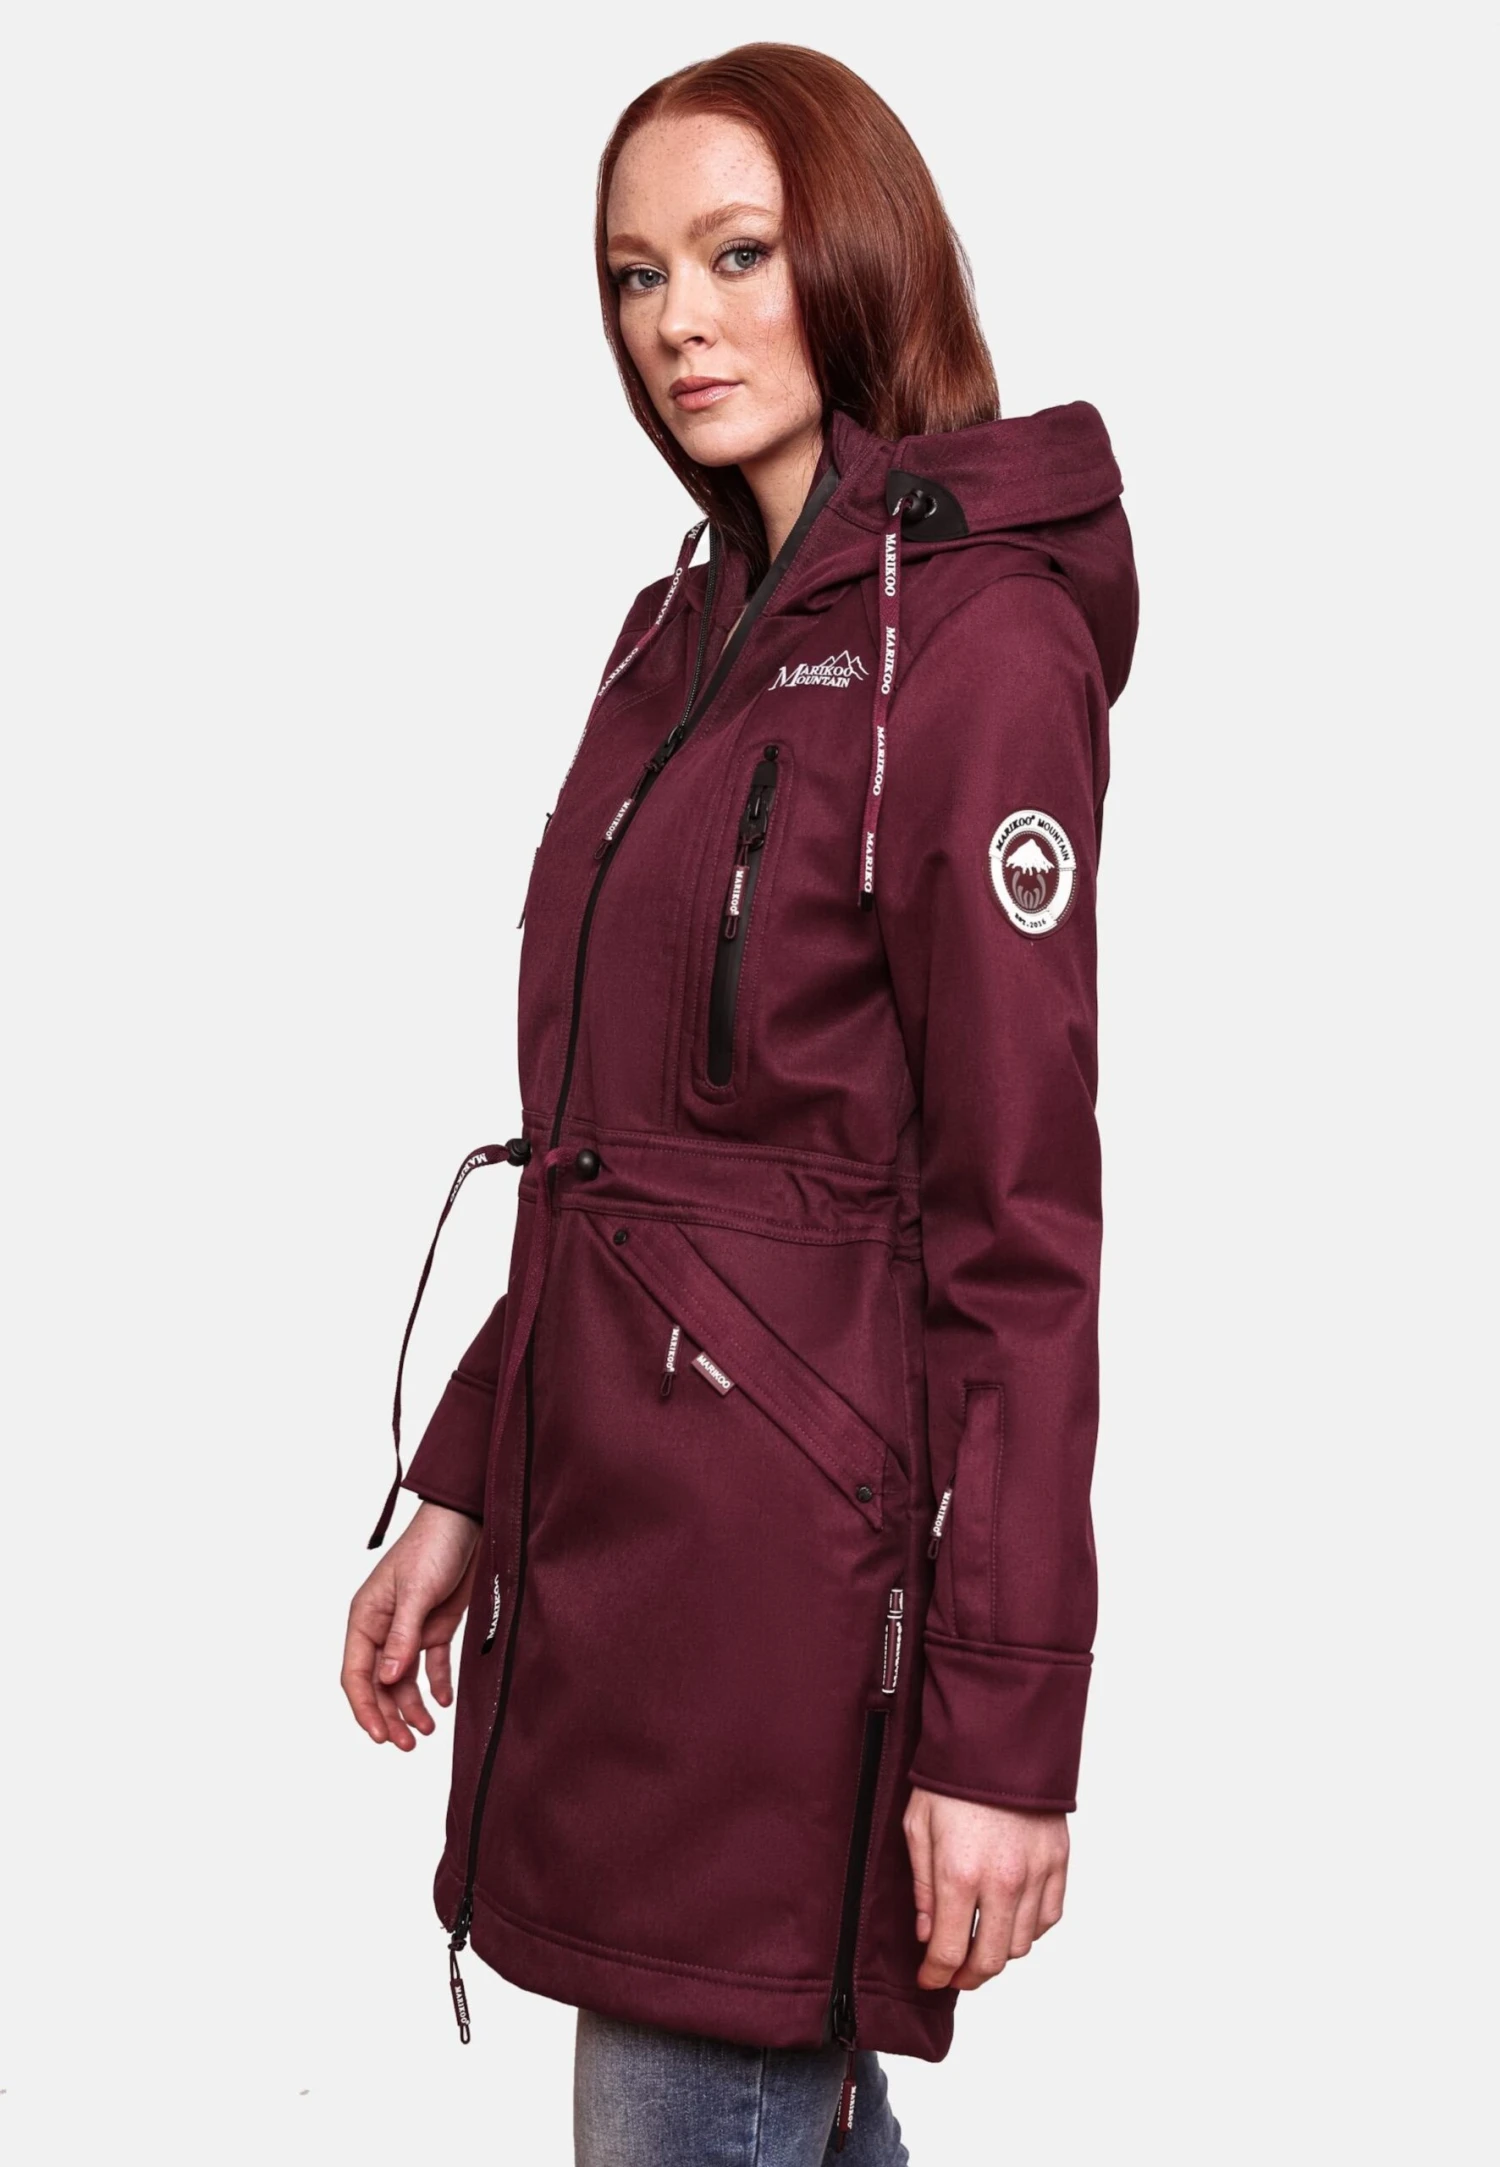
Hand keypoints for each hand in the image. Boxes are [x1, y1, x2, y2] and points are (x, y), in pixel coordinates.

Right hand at [341, 1502, 481, 1748]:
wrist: (469, 1521)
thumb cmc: (433, 1546)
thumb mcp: (416, 1591)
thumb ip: (403, 1636)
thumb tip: (388, 1679)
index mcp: (366, 1617)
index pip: (356, 1673)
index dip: (364, 1708)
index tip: (380, 1736)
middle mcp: (384, 1627)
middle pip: (379, 1684)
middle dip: (390, 1716)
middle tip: (408, 1745)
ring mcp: (410, 1628)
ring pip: (403, 1680)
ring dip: (412, 1707)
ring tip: (428, 1732)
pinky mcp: (436, 1625)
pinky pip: (431, 1664)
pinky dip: (436, 1684)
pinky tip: (444, 1702)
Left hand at [902, 1786, 1068, 1989]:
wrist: (998, 1736)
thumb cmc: (951, 1777)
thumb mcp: (918, 1827)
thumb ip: (923, 1888)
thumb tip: (927, 1934)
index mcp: (961, 1874)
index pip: (950, 1952)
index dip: (936, 1975)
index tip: (928, 1979)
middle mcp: (1004, 1882)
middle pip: (991, 1960)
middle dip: (967, 1977)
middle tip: (953, 1974)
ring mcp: (1037, 1873)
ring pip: (1023, 1944)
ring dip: (999, 1954)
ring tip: (980, 1945)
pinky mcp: (1058, 1861)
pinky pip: (1049, 1917)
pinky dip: (1030, 1929)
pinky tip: (1011, 1920)